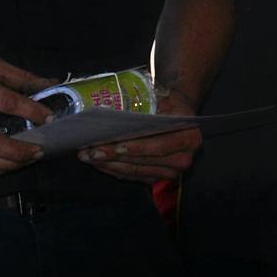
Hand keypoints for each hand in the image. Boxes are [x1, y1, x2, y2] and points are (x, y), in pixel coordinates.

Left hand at [81, 85, 199, 183]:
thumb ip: (146, 107)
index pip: (159, 146)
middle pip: (143, 161)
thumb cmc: (167, 103)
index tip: (116, 146)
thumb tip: (115, 113)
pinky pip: (131, 176)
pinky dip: (112, 169)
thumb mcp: (163, 98)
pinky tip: (97, 162)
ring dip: (108, 164)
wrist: (177, 114)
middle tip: (92, 150)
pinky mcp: (156, 178)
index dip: (137, 147)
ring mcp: (170, 172)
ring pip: (134, 170)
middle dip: (114, 156)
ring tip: (88, 155)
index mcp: (188, 138)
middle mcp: (182, 159)